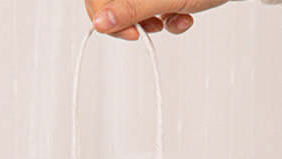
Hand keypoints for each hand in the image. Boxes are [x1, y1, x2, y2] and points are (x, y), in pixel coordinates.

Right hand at [85, 1, 229, 40]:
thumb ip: (130, 9)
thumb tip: (100, 23)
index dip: (104, 16)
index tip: (128, 32)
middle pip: (113, 3)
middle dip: (132, 21)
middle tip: (146, 30)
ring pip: (134, 9)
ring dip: (152, 23)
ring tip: (170, 21)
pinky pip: (154, 9)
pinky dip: (168, 20)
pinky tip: (181, 18)